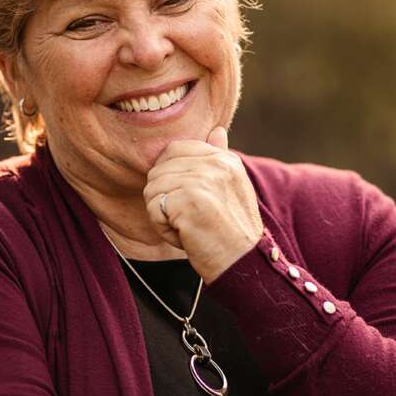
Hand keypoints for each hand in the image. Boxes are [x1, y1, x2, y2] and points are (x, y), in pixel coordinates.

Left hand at [143, 126, 263, 282]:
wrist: (243, 264)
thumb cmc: (233, 232)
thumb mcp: (232, 188)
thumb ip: (220, 158)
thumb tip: (216, 131)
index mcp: (225, 159)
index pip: (174, 150)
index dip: (170, 177)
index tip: (192, 201)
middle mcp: (215, 164)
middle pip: (158, 170)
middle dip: (165, 199)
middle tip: (191, 219)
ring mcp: (202, 179)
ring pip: (152, 190)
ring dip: (163, 215)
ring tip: (189, 227)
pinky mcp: (187, 199)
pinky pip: (152, 208)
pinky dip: (163, 228)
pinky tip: (185, 235)